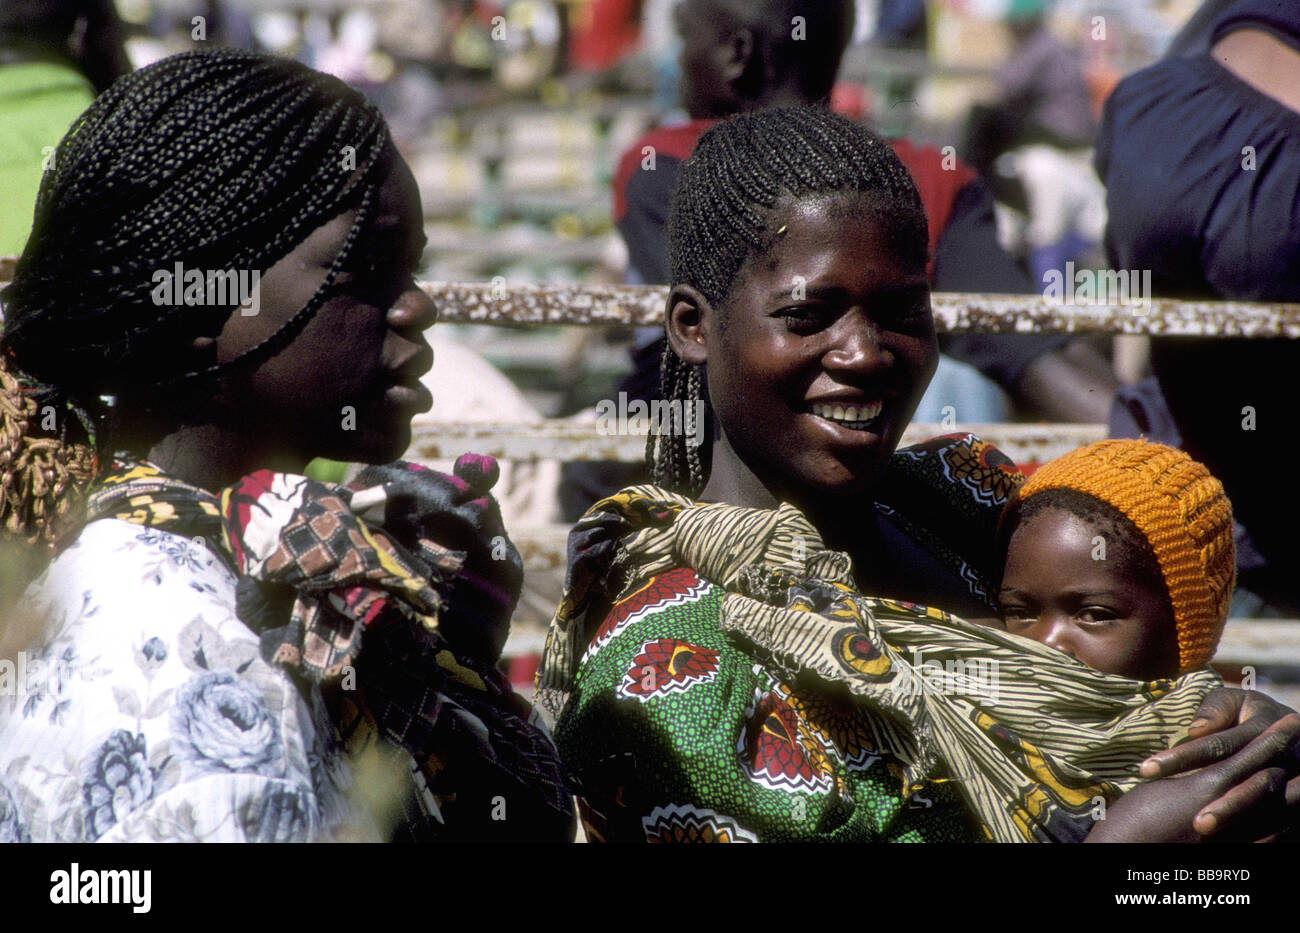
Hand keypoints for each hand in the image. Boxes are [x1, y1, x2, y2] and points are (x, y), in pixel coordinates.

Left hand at [1101, 688, 1299, 840]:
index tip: (1145, 770)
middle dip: (1215, 798)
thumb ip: (1215, 710)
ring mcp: (1297, 779)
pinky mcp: (1298, 799)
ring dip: (1234, 814)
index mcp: (1265, 725)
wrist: (1294, 729)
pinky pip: (1281, 819)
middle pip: (1248, 780)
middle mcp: (1285, 755)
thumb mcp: (1234, 701)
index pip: (1219, 745)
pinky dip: (1257, 830)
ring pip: (1267, 801)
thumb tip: (1195, 731)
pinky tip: (1226, 840)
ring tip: (1200, 827)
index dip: (1183, 757)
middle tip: (1176, 812)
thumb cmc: (1247, 712)